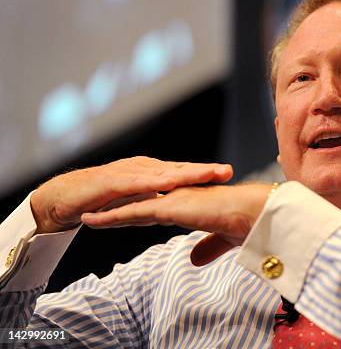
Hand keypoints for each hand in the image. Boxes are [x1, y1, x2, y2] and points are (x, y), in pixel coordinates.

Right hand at [31, 156, 232, 233]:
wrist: (66, 198)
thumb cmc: (104, 200)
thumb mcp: (139, 203)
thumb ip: (161, 207)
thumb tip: (184, 215)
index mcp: (153, 174)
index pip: (185, 174)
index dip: (206, 175)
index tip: (230, 177)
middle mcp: (143, 169)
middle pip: (178, 169)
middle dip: (203, 170)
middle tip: (227, 171)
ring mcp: (128, 173)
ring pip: (161, 173)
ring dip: (184, 173)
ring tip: (205, 175)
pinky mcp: (111, 183)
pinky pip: (134, 183)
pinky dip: (151, 184)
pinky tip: (167, 185)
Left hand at [80, 183, 272, 264]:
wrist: (253, 213)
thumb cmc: (245, 224)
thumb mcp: (221, 240)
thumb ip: (207, 247)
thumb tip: (194, 260)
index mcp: (188, 205)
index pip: (156, 208)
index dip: (137, 212)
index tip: (123, 216)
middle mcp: (176, 198)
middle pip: (139, 204)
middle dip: (117, 209)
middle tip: (96, 212)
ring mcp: (170, 200)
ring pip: (131, 206)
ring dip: (107, 212)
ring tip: (85, 216)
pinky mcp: (167, 207)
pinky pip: (132, 212)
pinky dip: (110, 217)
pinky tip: (92, 220)